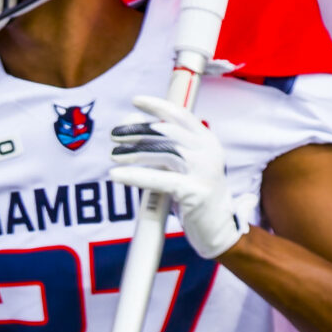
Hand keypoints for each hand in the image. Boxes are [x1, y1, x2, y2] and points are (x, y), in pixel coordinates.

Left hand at [109, 94, 251, 258]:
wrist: (218, 230)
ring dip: (133, 152)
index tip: (135, 101)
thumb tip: (130, 124)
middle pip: (168, 132)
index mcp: (207, 141)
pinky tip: (115, 175)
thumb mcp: (181, 167)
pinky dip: (135, 176)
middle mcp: (209, 151)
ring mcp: (205, 171)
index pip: (181, 115)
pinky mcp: (196, 192)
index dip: (157, 106)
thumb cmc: (194, 196)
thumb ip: (162, 147)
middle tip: (114, 134)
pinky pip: (160, 179)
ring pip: (163, 153)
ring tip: (113, 154)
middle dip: (138, 130)